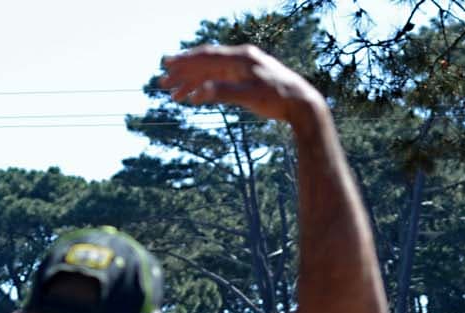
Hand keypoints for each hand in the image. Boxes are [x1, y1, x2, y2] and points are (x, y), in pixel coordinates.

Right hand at [159, 45, 322, 127]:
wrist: (302, 103)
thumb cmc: (279, 99)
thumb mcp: (250, 97)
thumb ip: (224, 93)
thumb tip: (198, 94)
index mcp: (242, 57)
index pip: (207, 56)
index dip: (185, 61)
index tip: (167, 65)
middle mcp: (241, 59)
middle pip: (205, 64)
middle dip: (183, 73)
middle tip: (162, 82)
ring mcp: (243, 69)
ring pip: (211, 74)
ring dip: (192, 83)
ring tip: (174, 95)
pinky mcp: (246, 80)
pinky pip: (220, 81)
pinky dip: (205, 88)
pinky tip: (194, 97)